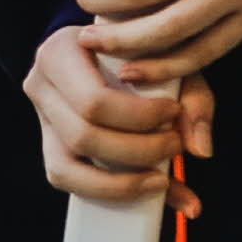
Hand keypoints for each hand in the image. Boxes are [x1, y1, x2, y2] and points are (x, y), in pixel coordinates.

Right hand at [23, 22, 196, 200]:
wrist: (108, 49)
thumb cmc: (139, 52)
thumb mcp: (168, 60)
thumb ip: (192, 99)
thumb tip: (201, 151)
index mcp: (60, 50)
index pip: (93, 100)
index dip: (138, 117)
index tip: (173, 114)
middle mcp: (40, 84)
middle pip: (83, 135)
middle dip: (137, 151)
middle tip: (175, 146)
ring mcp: (41, 119)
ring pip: (68, 167)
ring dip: (121, 182)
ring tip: (163, 179)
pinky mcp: (49, 147)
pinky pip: (66, 180)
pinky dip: (106, 192)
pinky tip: (143, 191)